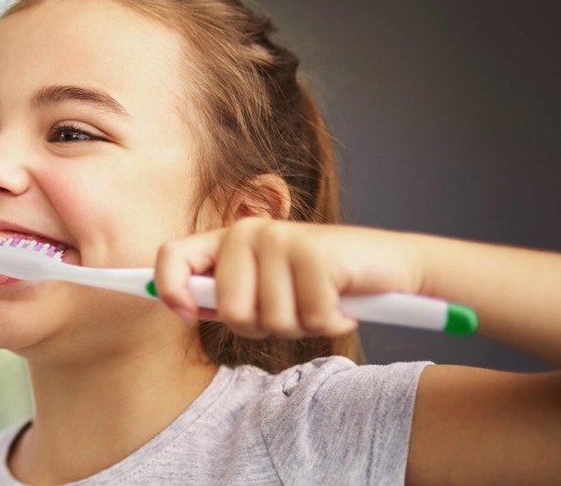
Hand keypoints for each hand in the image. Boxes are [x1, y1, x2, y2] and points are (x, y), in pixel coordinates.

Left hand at [153, 219, 423, 338]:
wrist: (392, 269)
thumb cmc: (325, 284)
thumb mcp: (266, 290)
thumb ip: (225, 294)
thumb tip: (178, 304)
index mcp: (229, 241)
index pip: (173, 256)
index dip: (168, 289)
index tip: (184, 313)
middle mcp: (248, 233)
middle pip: (229, 310)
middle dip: (264, 326)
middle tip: (294, 310)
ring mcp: (280, 239)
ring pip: (269, 320)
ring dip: (302, 326)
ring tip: (321, 303)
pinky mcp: (312, 253)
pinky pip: (309, 318)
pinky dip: (331, 323)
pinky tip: (343, 304)